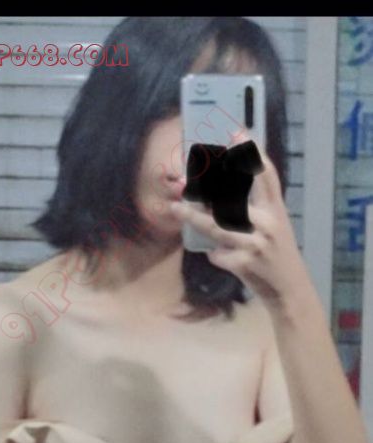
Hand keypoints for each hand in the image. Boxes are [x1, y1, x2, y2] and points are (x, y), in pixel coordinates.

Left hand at [170, 146, 309, 307]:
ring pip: (217, 226)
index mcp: (276, 210)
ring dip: (192, 216)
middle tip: (183, 177)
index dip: (251, 151)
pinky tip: (214, 255)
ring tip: (174, 207)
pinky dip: (213, 254)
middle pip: (232, 198)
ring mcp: (256, 244)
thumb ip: (254, 209)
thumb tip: (216, 192)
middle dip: (205, 187)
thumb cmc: (275, 254)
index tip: (236, 131)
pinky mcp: (246, 265)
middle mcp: (268, 223)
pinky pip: (218, 254)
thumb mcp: (274, 227)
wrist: (289, 290)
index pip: (266, 174)